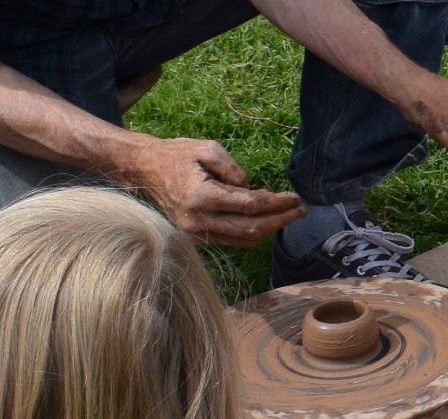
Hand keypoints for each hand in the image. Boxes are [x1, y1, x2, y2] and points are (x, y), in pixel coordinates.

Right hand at [132, 137, 304, 246]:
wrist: (147, 170)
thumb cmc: (178, 155)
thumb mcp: (208, 149)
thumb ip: (234, 170)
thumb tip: (254, 192)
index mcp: (201, 196)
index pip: (249, 206)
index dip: (276, 203)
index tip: (294, 197)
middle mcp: (198, 220)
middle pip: (251, 229)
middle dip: (280, 220)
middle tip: (300, 211)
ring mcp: (197, 232)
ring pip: (243, 239)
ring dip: (270, 229)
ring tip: (289, 216)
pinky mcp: (198, 237)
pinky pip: (232, 240)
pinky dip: (253, 232)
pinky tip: (267, 220)